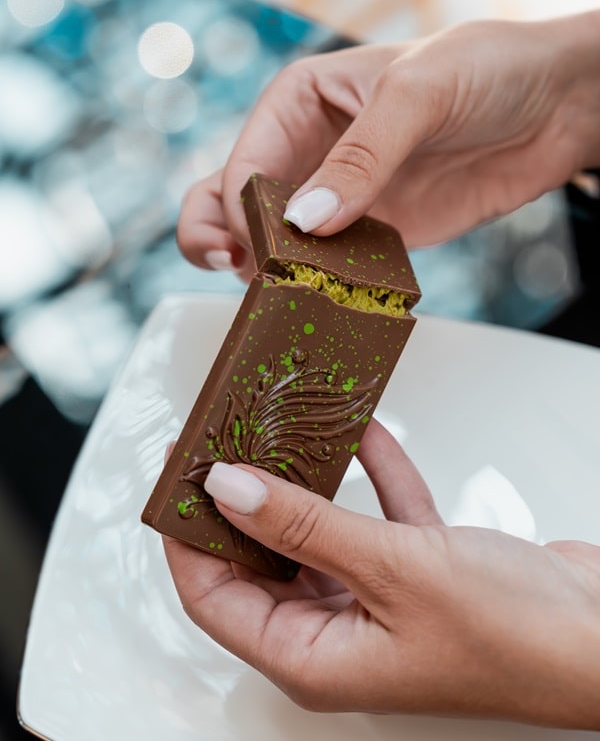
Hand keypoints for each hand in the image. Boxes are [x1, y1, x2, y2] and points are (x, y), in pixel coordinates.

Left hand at [163, 419, 599, 727]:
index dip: (187, 536)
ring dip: (308, 482)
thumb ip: (304, 526)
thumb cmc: (514, 636)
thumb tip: (227, 490)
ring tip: (284, 428)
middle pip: (260, 560)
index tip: (178, 474)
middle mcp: (336, 634)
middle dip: (244, 499)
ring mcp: (375, 599)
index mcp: (313, 658)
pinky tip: (363, 435)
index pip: (212, 597)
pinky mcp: (415, 570)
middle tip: (227, 440)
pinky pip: (376, 516)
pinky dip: (370, 477)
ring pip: (319, 533)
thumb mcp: (393, 570)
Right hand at [177, 11, 599, 278]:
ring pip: (275, 242)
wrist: (555, 108)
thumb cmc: (487, 70)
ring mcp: (339, 198)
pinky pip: (328, 266)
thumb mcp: (416, 95)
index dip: (240, 210)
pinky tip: (321, 300)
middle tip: (237, 272)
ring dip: (266, 271)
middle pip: (236, 202)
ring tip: (276, 294)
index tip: (263, 246)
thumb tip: (304, 223)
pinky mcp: (370, 235)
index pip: (245, 164)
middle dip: (219, 237)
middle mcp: (310, 152)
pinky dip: (317, 286)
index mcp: (300, 102)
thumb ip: (360, 159)